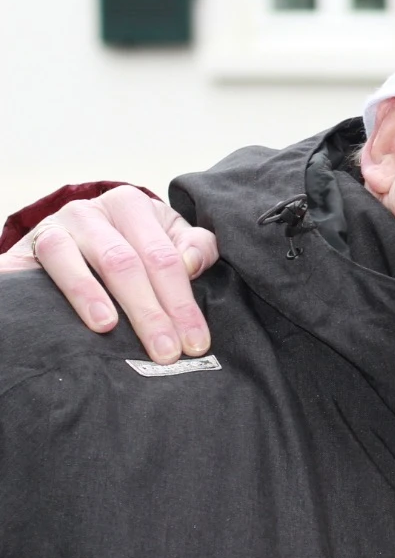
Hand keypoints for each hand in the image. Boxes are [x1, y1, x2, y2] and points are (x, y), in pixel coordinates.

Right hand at [0, 186, 216, 362]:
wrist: (66, 239)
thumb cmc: (129, 242)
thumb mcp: (168, 237)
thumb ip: (196, 248)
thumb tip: (192, 264)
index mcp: (133, 205)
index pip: (165, 258)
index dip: (182, 304)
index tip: (195, 343)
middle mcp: (95, 211)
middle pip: (126, 263)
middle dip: (149, 312)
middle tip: (165, 352)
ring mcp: (60, 225)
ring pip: (79, 260)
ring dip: (93, 297)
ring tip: (108, 328)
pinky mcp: (35, 242)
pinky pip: (49, 262)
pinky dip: (66, 288)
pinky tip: (81, 314)